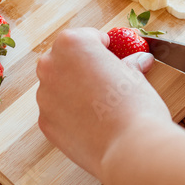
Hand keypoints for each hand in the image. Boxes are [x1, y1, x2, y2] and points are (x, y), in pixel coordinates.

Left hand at [36, 27, 171, 176]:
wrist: (129, 147)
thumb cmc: (134, 104)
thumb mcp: (135, 76)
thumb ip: (129, 64)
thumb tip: (140, 61)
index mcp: (72, 44)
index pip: (86, 37)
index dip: (103, 46)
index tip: (113, 56)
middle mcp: (51, 66)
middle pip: (65, 59)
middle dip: (83, 66)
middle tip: (106, 79)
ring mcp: (44, 96)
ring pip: (58, 86)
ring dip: (75, 90)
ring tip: (101, 104)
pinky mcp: (45, 123)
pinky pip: (57, 111)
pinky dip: (71, 113)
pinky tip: (93, 122)